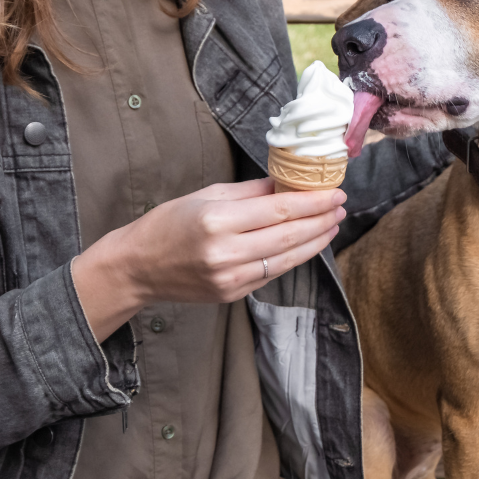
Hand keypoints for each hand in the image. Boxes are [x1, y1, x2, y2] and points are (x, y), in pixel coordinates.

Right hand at [72, 178, 345, 340]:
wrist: (137, 268)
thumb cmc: (167, 224)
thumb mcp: (205, 196)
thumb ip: (249, 192)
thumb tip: (287, 183)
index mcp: (217, 221)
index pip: (279, 210)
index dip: (313, 202)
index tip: (334, 192)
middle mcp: (226, 253)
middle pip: (288, 236)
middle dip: (320, 221)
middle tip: (341, 207)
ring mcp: (230, 278)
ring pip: (286, 260)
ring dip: (314, 243)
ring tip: (332, 226)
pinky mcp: (232, 295)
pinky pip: (271, 274)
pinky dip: (292, 258)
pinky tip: (306, 245)